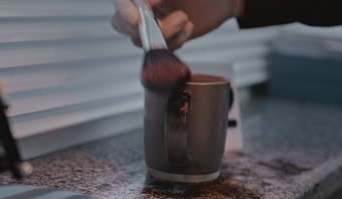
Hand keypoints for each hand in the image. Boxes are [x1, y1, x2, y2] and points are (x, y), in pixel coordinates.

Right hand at [111, 0, 242, 49]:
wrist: (221, 0)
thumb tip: (143, 4)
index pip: (121, 3)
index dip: (126, 11)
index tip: (141, 15)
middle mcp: (140, 7)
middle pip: (122, 24)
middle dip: (146, 27)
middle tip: (170, 19)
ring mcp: (150, 24)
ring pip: (140, 41)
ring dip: (165, 35)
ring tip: (185, 20)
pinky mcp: (164, 39)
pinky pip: (160, 50)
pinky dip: (175, 42)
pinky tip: (188, 28)